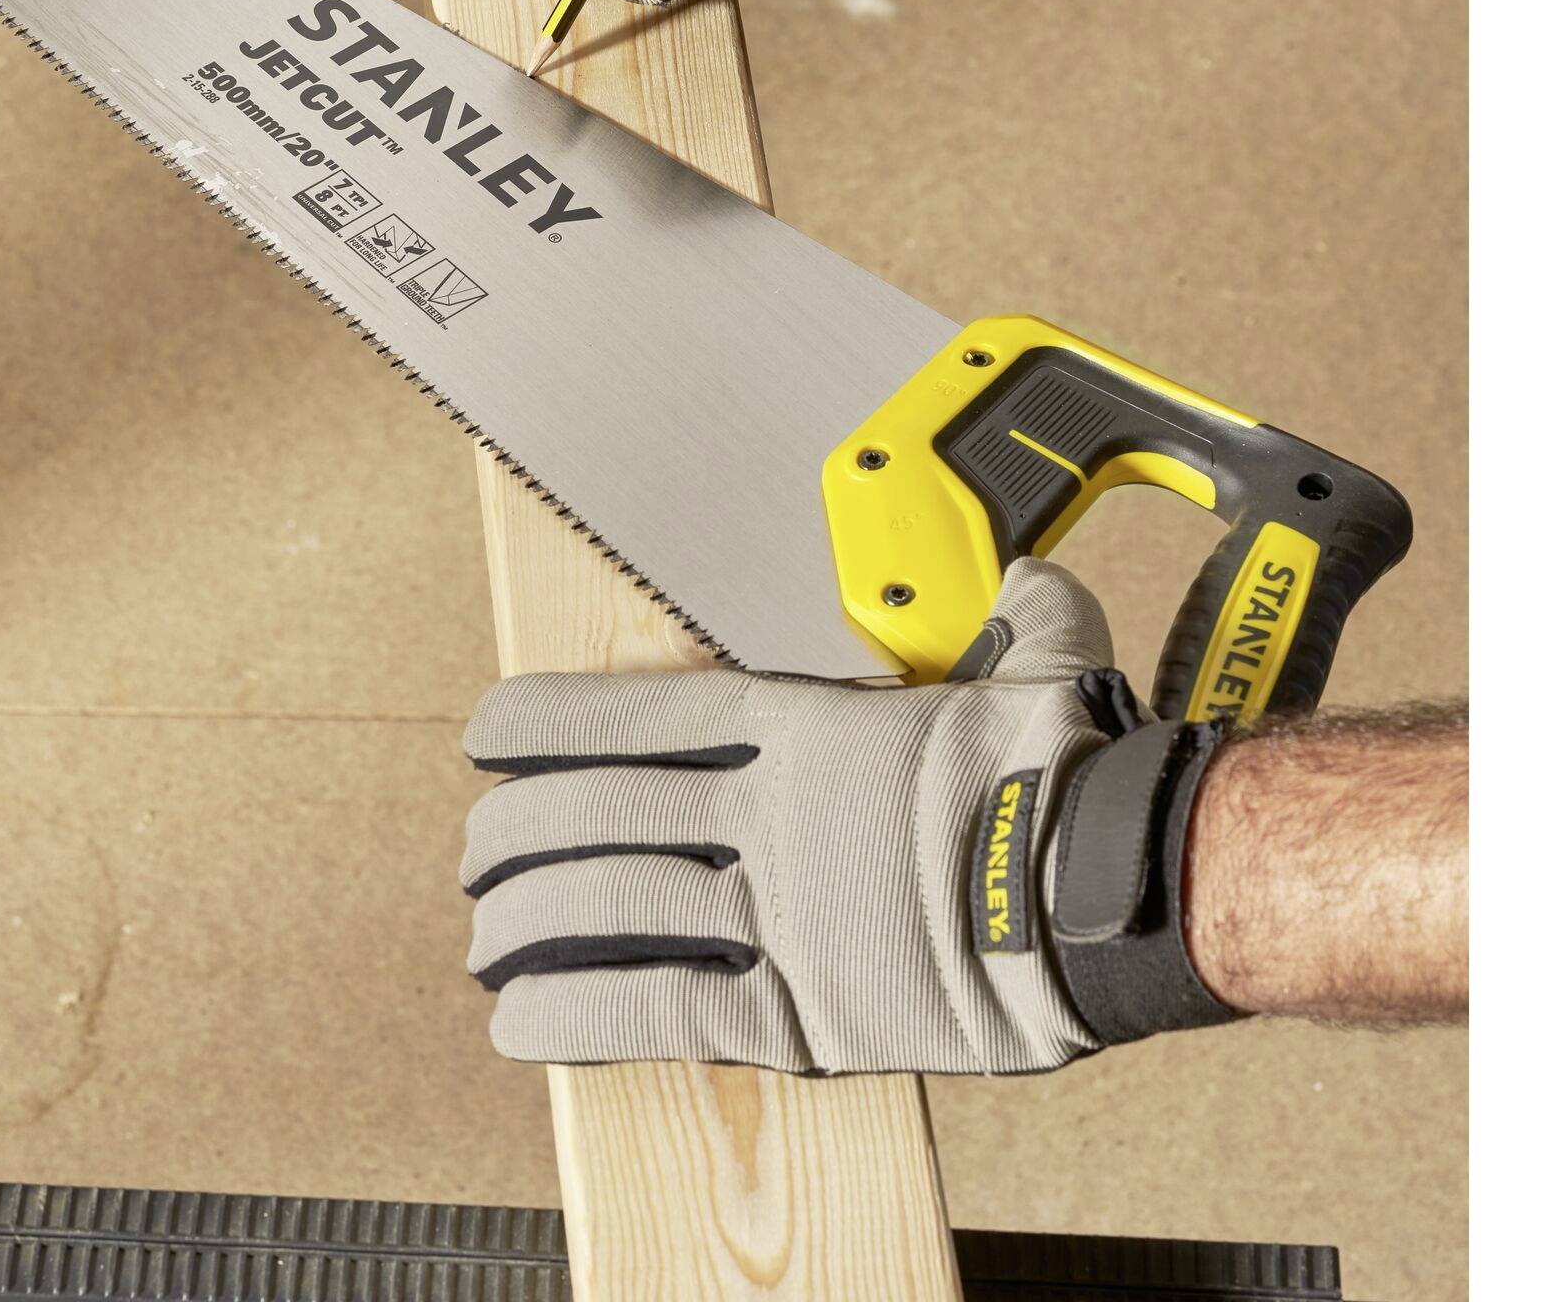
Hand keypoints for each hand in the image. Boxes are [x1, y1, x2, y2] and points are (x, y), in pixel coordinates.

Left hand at [460, 560, 1234, 1075]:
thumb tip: (1026, 579)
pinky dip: (577, 1013)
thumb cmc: (1073, 774)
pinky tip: (518, 1018)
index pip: (644, 715)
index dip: (549, 724)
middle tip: (478, 848)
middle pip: (596, 813)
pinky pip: (658, 1009)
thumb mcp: (1038, 663)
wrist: (1119, 890)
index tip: (488, 730)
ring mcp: (777, 912)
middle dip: (516, 834)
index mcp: (810, 727)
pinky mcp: (799, 1014)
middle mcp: (771, 813)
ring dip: (526, 923)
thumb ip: (1011, 614)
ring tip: (483, 934)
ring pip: (605, 908)